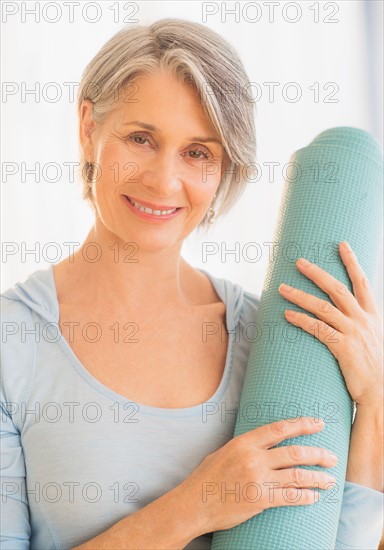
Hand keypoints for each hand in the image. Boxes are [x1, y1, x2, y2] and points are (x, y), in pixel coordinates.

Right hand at [178, 417, 336, 533]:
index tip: (318, 423)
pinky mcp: (260, 501)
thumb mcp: (223, 453)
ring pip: (297, 476)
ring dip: (317, 477)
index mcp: (244, 443)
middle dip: (318, 454)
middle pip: (295, 452)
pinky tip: (314, 496)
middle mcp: (253, 459)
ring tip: (330, 480)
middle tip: (332, 457)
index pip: (279, 429)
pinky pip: (290, 497)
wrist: (194, 503)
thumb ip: (245, 447)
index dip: (302, 425)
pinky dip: (306, 496)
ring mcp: (258, 480)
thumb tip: (261, 444)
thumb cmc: (206, 478)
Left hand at [278, 241, 383, 407]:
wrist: (381, 392)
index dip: (352, 262)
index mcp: (373, 314)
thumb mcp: (374, 337)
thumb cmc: (374, 366)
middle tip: (298, 262)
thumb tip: (346, 310)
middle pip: (337, 289)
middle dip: (317, 273)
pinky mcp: (343, 348)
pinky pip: (318, 329)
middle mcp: (364, 320)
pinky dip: (301, 320)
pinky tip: (287, 314)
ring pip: (323, 307)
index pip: (362, 282)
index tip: (342, 244)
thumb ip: (362, 321)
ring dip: (300, 295)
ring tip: (281, 288)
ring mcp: (353, 333)